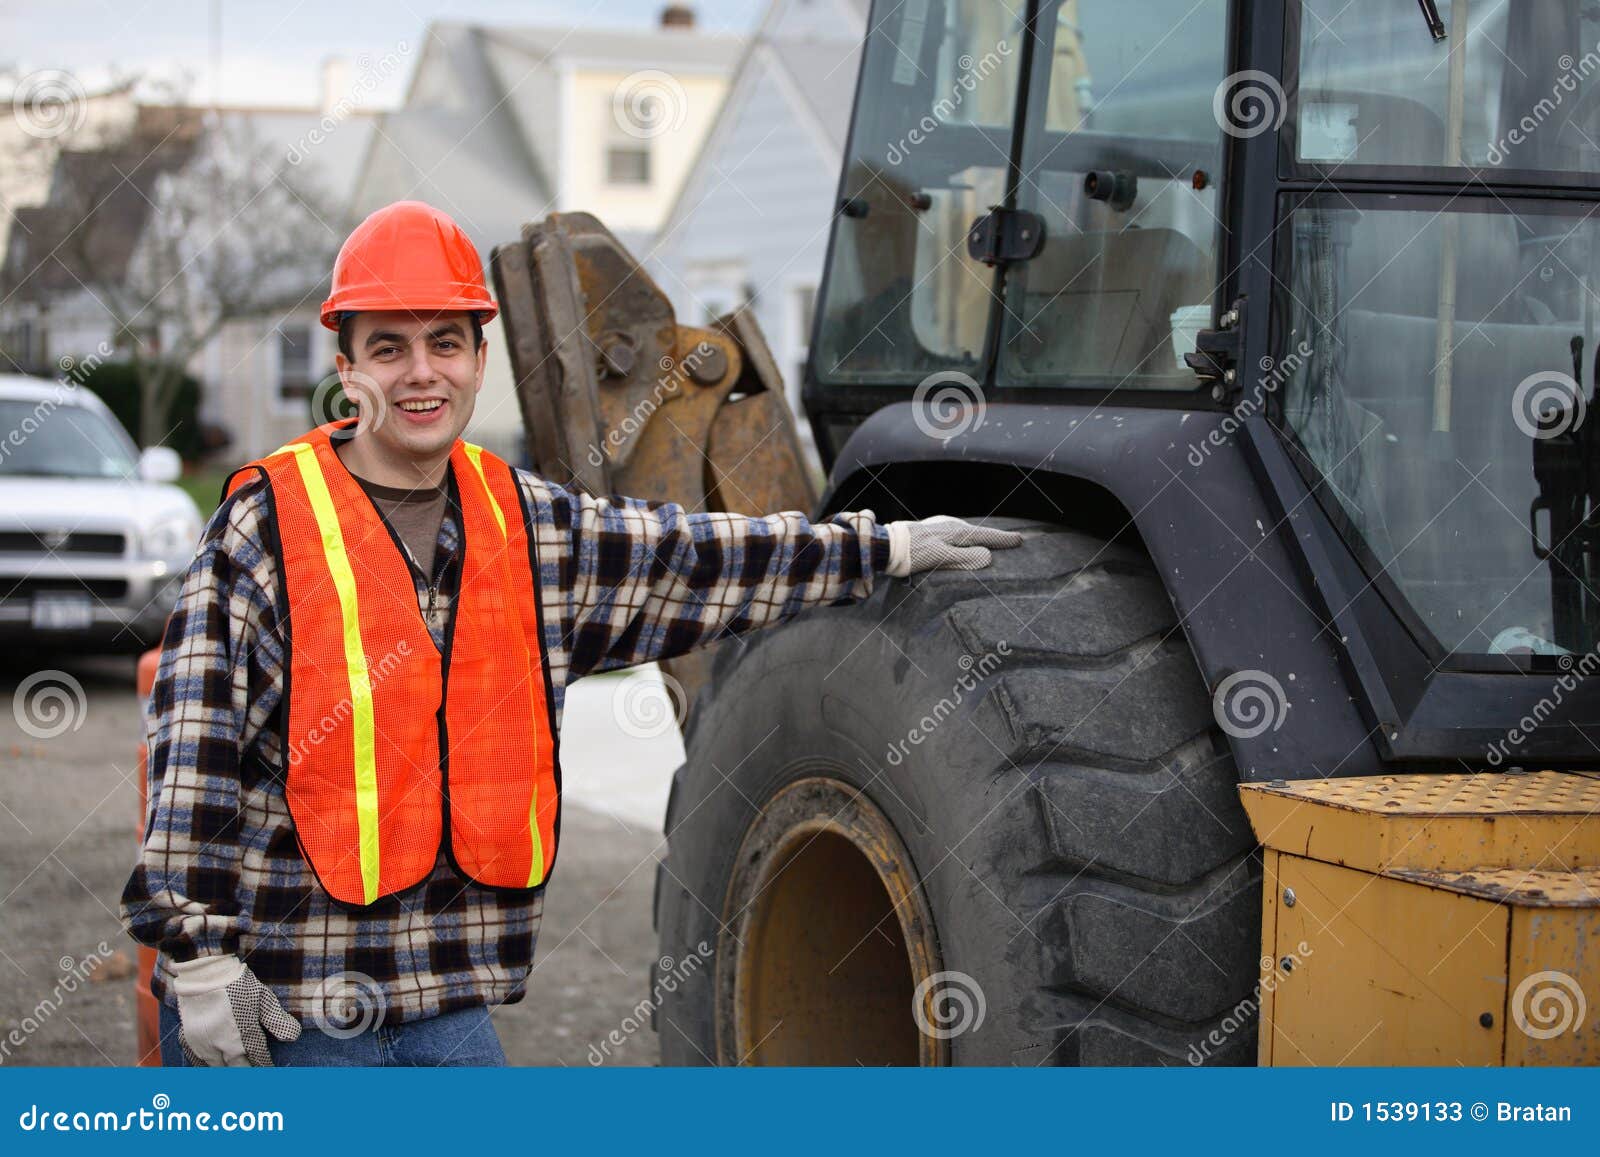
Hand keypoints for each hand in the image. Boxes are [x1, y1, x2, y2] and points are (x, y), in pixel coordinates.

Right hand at [169, 954, 301, 1065]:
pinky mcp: (188, 1041)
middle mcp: (223, 1046)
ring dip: (227, 1075)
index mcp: (245, 1037)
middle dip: (248, 1075)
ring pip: (217, 1071)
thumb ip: (278, 1021)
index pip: (259, 1061)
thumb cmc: (238, 984)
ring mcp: (204, 1046)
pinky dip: (205, 1070)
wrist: (204, 973)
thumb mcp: (264, 999)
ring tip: (235, 1077)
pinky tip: (212, 1070)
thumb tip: (293, 1037)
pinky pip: (196, 1063)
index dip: (266, 1069)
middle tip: (256, 1081)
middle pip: (238, 1071)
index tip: (271, 1074)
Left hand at [885, 516, 1024, 576]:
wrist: (885, 545)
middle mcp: (949, 525)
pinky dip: (965, 537)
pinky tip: (961, 540)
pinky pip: (955, 532)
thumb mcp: (940, 558)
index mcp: (955, 532)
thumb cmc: (911, 554)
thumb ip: (964, 558)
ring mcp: (938, 525)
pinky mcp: (929, 530)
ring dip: (979, 536)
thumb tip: (988, 556)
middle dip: (994, 537)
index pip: (985, 537)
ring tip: (990, 540)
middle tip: (1011, 540)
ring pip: (966, 531)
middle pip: (978, 532)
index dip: (1002, 540)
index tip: (1019, 540)